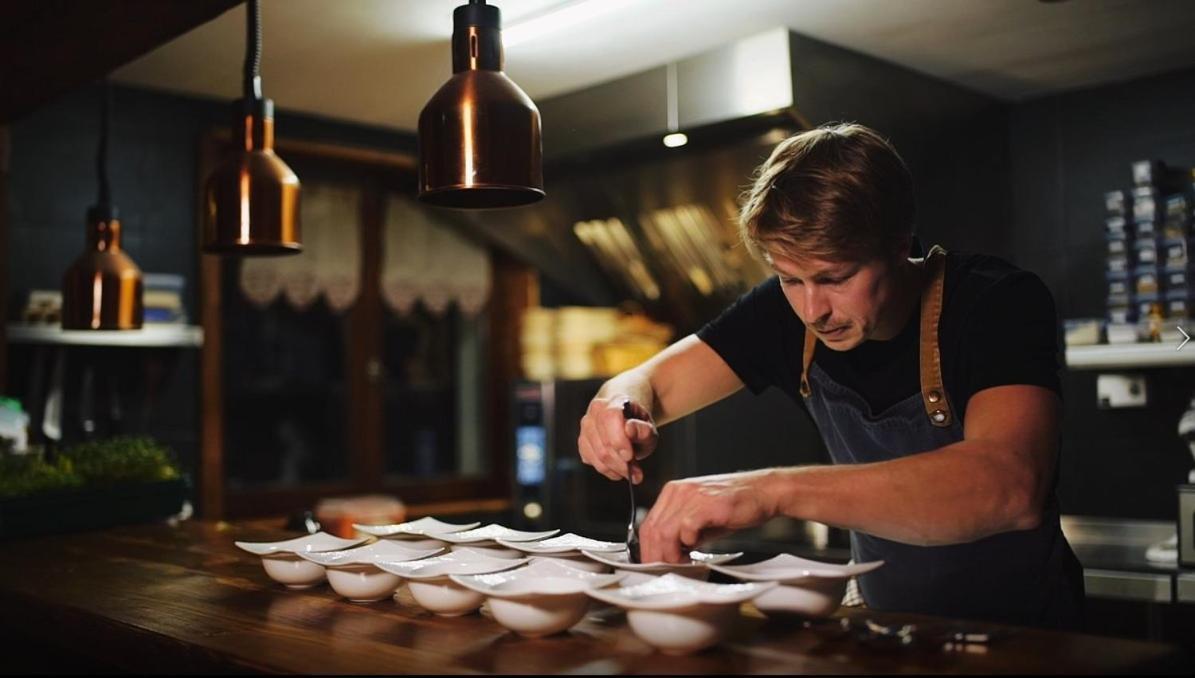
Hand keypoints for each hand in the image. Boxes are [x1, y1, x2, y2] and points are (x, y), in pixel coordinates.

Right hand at [577, 395, 657, 483]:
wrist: (625, 415)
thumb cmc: (637, 423)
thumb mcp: (649, 426)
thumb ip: (643, 429)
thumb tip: (629, 429)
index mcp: (613, 401)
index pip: (610, 418)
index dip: (619, 440)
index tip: (630, 457)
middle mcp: (595, 411)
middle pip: (603, 443)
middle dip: (620, 462)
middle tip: (636, 473)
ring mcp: (586, 426)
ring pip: (596, 454)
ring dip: (615, 468)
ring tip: (630, 473)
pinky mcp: (582, 441)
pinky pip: (590, 460)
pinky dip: (606, 470)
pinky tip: (618, 469)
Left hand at [639, 470, 782, 562]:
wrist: (764, 492)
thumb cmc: (735, 506)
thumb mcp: (701, 520)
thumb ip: (683, 534)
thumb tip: (668, 556)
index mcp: (673, 493)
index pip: (648, 524)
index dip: (648, 549)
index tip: (653, 566)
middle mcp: (678, 491)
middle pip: (652, 529)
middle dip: (655, 556)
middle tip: (664, 571)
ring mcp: (691, 496)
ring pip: (664, 531)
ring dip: (670, 554)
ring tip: (680, 565)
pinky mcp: (707, 503)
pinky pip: (686, 528)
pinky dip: (687, 544)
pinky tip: (695, 551)